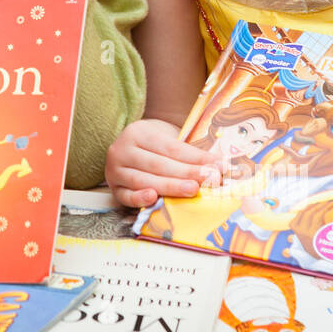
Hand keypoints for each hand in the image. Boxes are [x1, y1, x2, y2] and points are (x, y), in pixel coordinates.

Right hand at [105, 118, 220, 207]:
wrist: (130, 149)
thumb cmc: (156, 145)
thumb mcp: (168, 139)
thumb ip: (190, 152)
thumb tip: (219, 165)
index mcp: (138, 132)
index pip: (171, 147)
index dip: (196, 158)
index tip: (218, 166)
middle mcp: (122, 149)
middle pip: (158, 164)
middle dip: (187, 173)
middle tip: (210, 180)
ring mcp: (114, 170)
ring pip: (144, 180)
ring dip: (170, 187)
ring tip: (193, 190)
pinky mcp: (113, 188)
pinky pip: (126, 196)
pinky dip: (139, 199)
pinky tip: (154, 199)